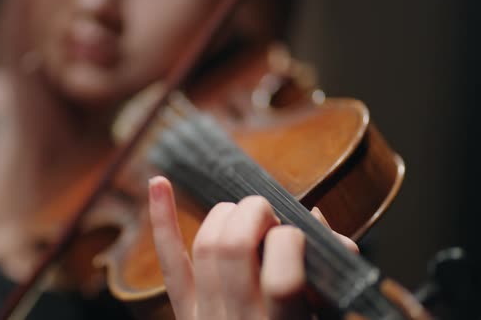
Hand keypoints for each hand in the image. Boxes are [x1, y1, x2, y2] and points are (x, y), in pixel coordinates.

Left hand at [148, 176, 357, 319]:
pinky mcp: (186, 313)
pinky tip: (159, 184)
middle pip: (232, 248)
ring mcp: (207, 319)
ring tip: (246, 217)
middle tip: (270, 217)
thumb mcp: (329, 317)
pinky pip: (171, 263)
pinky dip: (162, 221)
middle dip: (253, 213)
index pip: (281, 279)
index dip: (290, 241)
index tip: (297, 235)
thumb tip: (315, 217)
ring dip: (226, 215)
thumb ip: (330, 274)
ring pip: (205, 246)